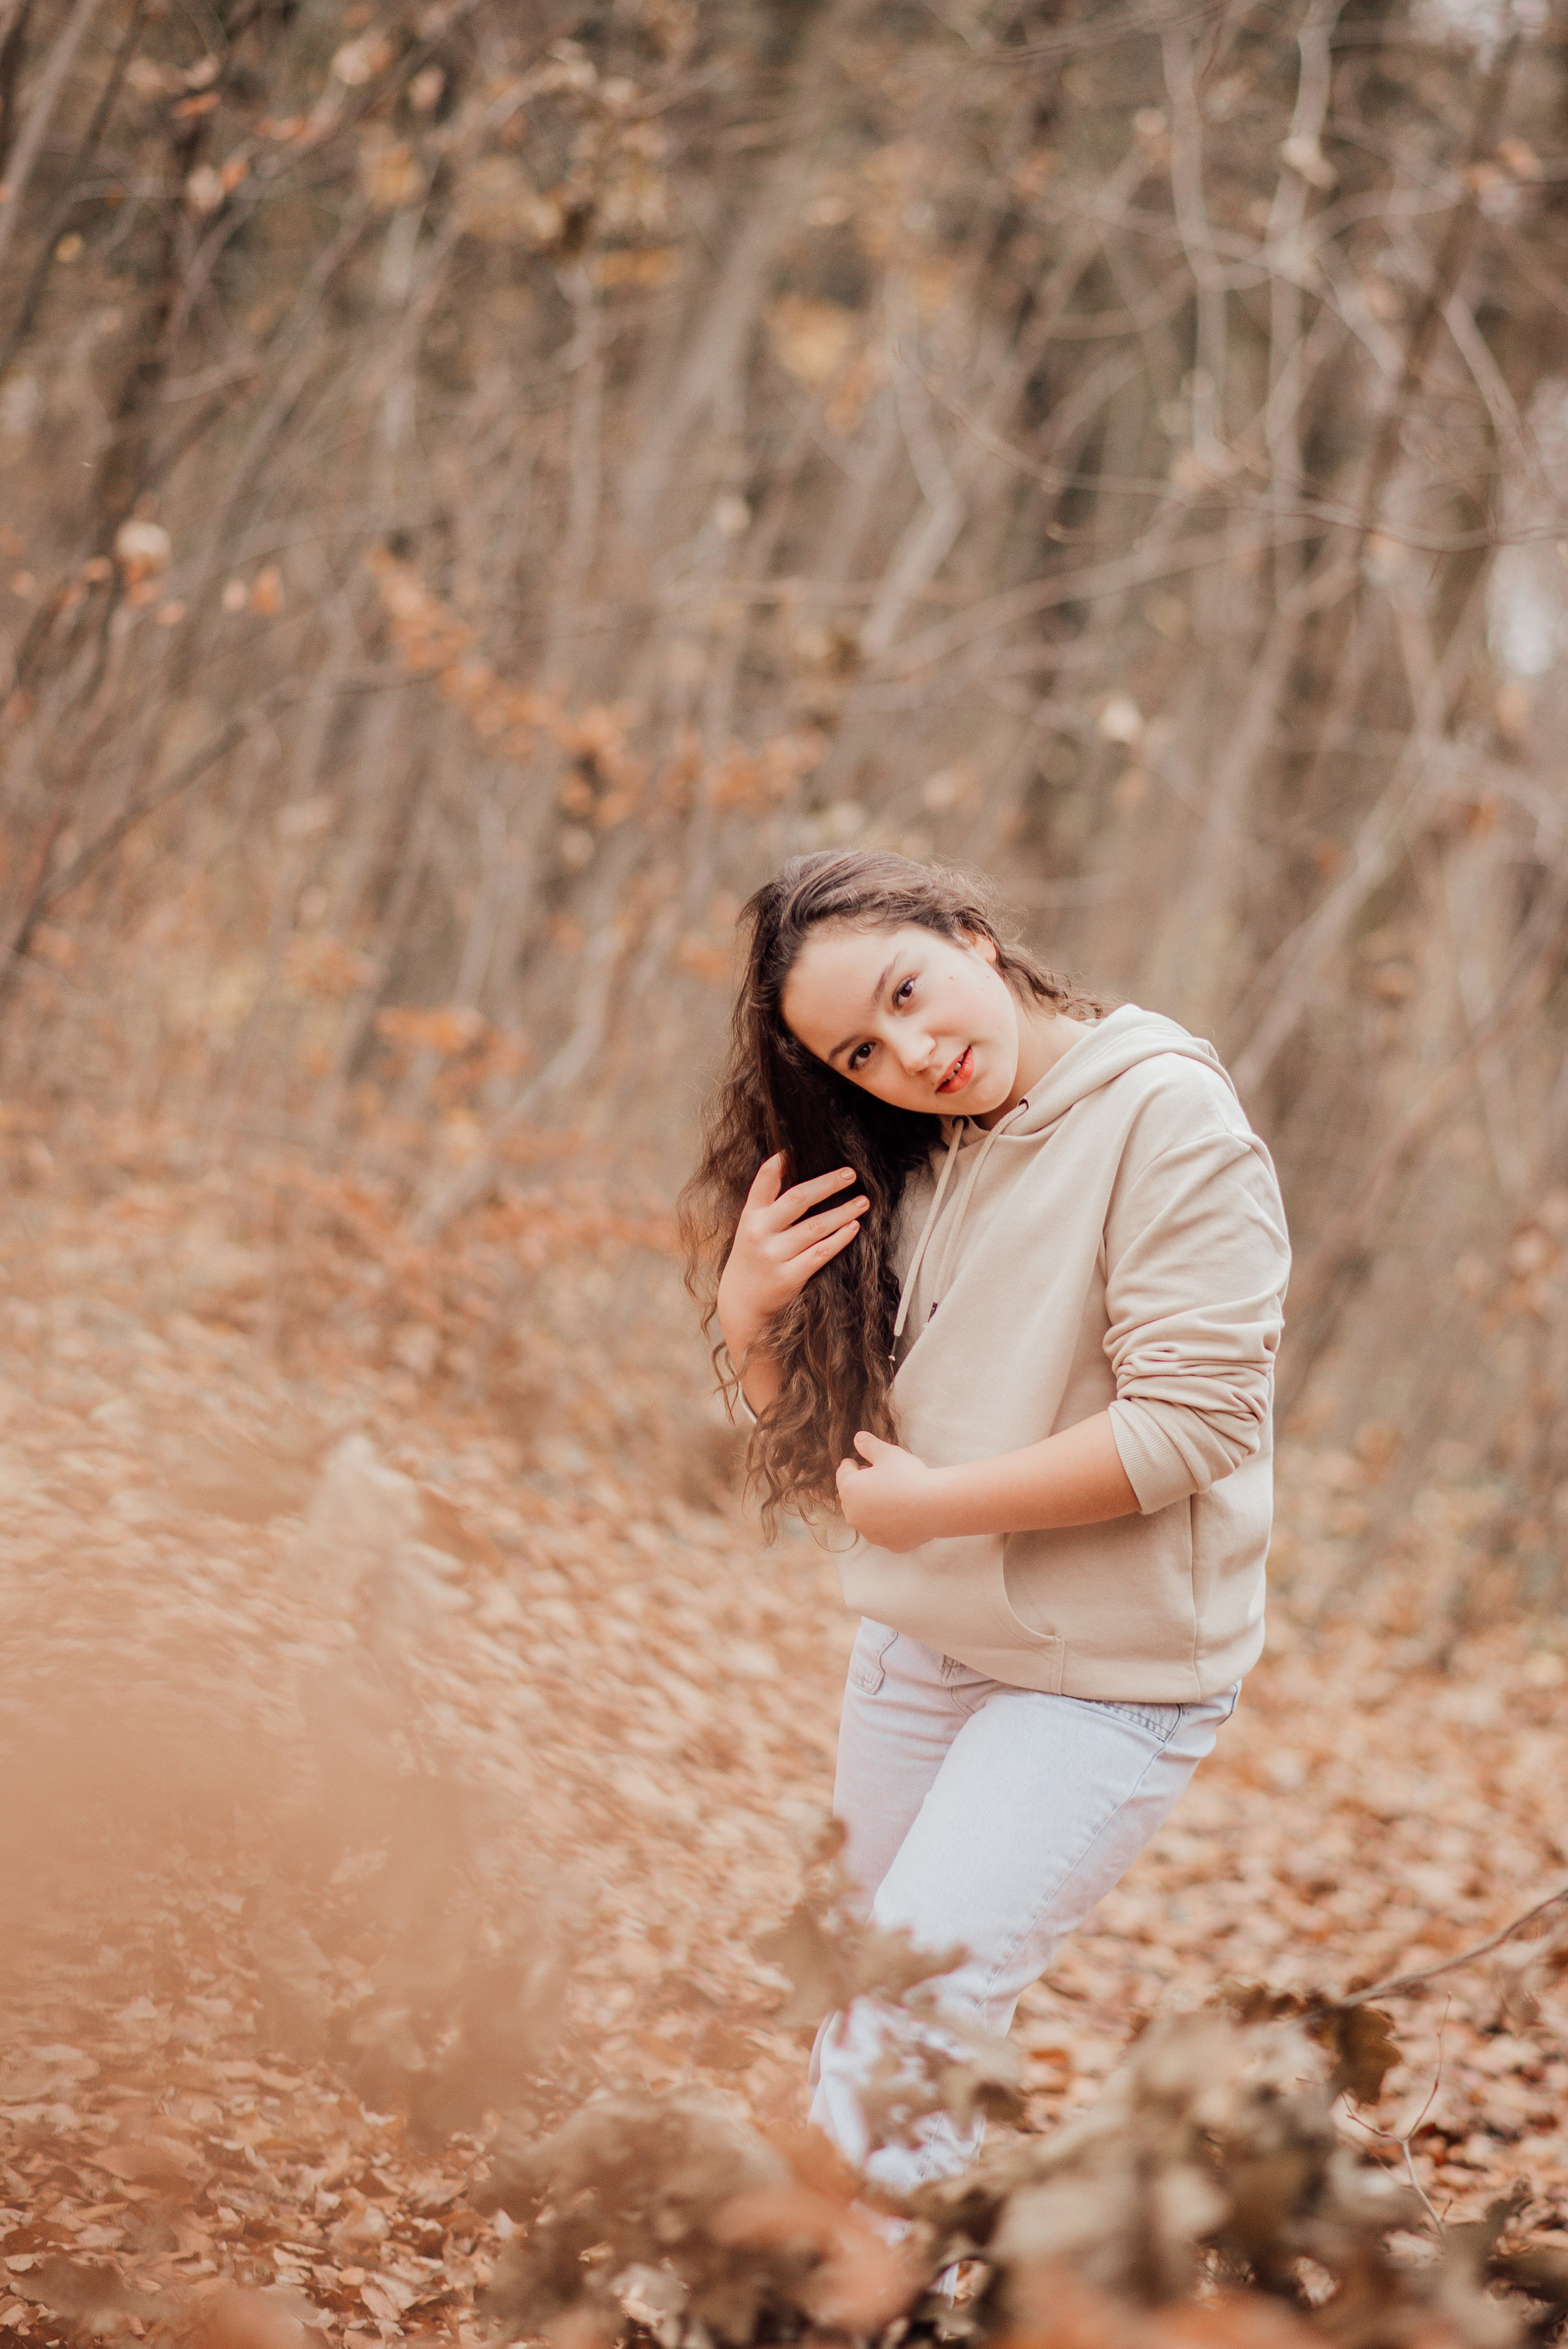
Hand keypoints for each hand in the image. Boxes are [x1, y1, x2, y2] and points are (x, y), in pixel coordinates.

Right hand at [717, 1154, 868, 1361]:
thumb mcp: (751, 1228)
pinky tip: (854, 1227)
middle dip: (827, 1184)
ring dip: (843, 1211)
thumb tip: (792, 1167)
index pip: (762, 1183)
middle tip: (851, 1174)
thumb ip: (768, 1202)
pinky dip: (840, 1239)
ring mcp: (773, 1255)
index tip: (794, 1149)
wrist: (741, 1304)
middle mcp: (759, 1232)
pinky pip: (820, 1253)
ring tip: (863, 1201)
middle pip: (797, 1199)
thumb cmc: (753, 1258)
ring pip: (815, 1227)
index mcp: (750, 1216)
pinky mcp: (788, 1277)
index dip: (777, 1165)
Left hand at [835, 1432, 942, 1551]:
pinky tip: (905, 1513)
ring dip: (875, 1506)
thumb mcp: (887, 1453)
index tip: (861, 1461)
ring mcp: (871, 1533)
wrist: (934, 1505)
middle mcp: (854, 1515)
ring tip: (894, 1495)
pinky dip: (891, 1523)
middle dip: (863, 1486)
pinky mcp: (889, 1544)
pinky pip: (886, 1531)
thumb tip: (858, 1438)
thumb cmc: (908, 1476)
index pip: (843, 1472)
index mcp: (849, 1490)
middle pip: (853, 1496)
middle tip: (880, 1477)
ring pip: (868, 1516)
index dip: (853, 1464)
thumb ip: (869, 1445)